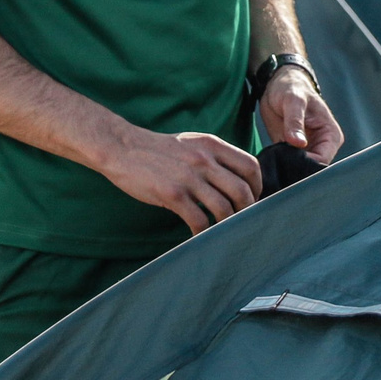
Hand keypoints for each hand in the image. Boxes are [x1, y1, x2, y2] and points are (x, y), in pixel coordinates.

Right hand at [101, 127, 263, 234]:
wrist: (122, 148)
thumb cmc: (158, 150)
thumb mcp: (191, 143)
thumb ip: (213, 156)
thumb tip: (236, 180)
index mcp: (211, 144)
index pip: (250, 166)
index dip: (257, 186)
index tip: (252, 198)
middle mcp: (204, 159)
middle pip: (242, 190)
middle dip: (247, 210)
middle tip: (241, 220)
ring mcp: (188, 177)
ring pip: (223, 208)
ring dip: (227, 224)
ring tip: (222, 231)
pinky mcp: (172, 194)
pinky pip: (198, 220)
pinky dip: (204, 233)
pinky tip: (200, 236)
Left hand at [259, 66, 343, 164]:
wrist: (277, 84)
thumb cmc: (291, 87)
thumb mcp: (293, 101)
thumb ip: (295, 121)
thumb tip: (299, 143)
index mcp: (331, 135)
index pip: (323, 161)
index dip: (306, 166)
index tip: (287, 165)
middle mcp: (323, 145)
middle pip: (312, 169)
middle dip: (296, 171)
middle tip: (277, 169)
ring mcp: (308, 150)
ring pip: (300, 170)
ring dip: (287, 170)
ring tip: (273, 166)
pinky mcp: (294, 151)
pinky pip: (289, 165)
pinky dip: (281, 167)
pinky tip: (271, 165)